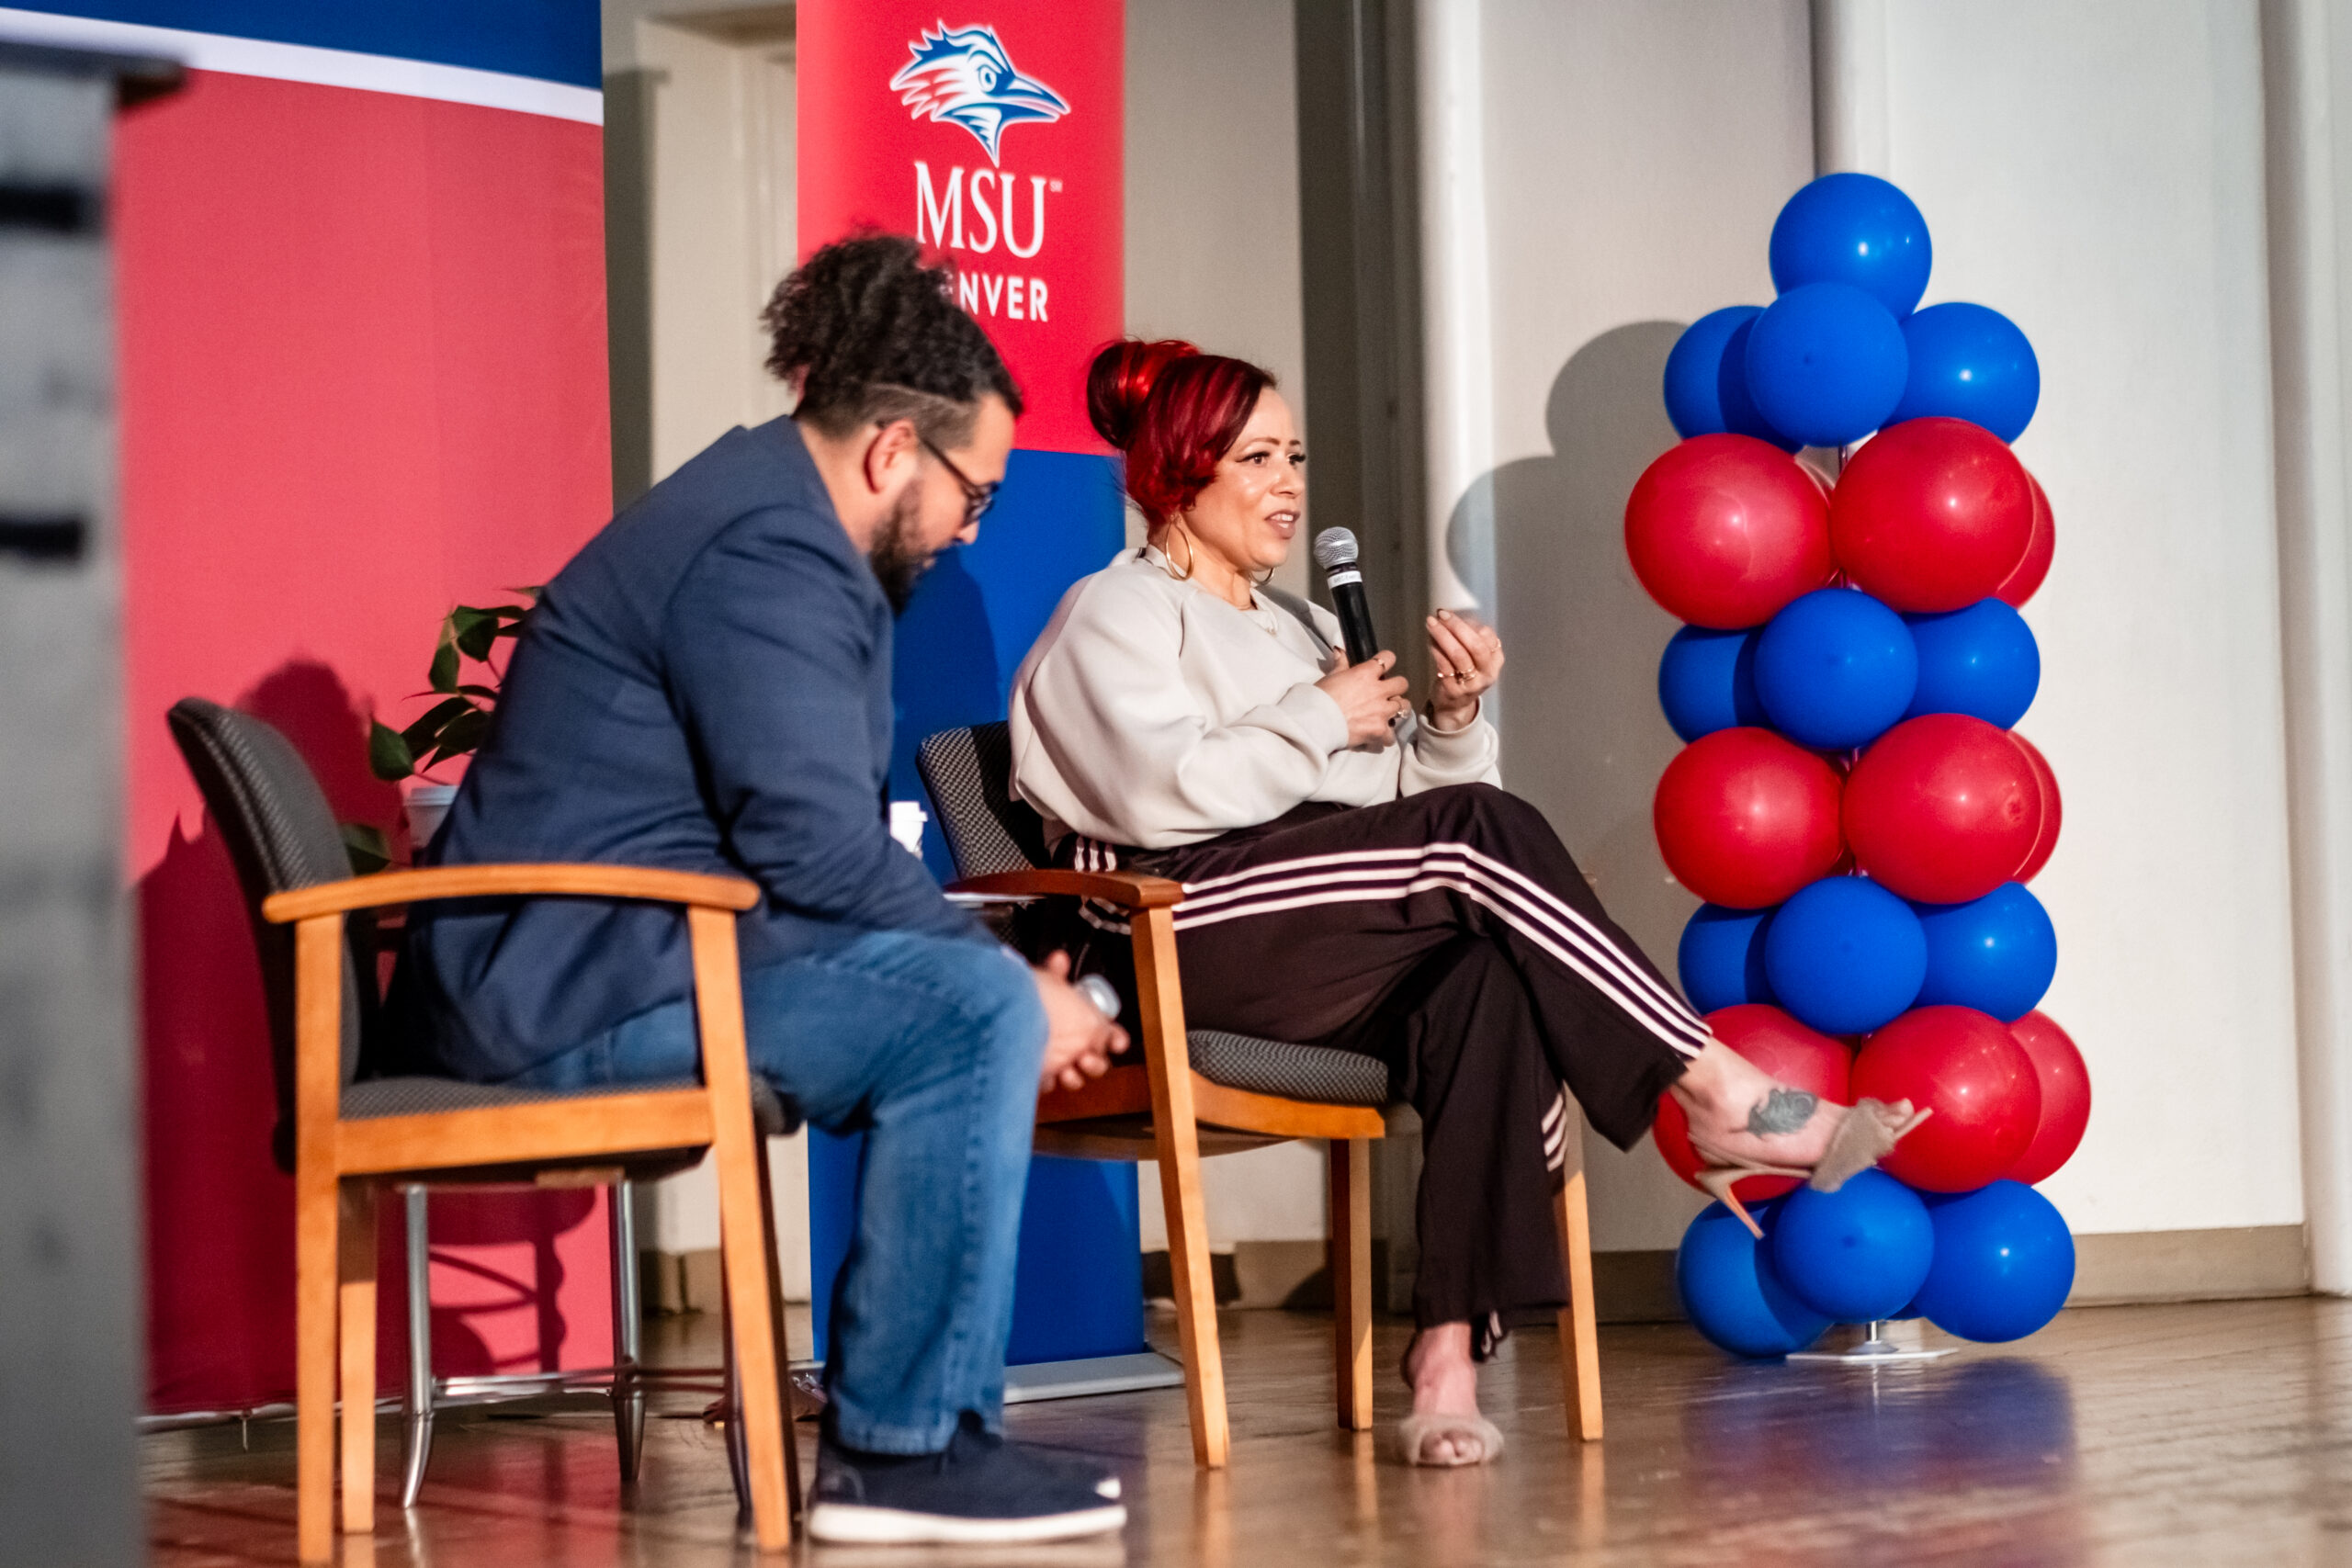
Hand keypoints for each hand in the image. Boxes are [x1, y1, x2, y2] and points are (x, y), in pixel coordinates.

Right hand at [1033, 951, 1126, 1093]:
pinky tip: (1037, 1068)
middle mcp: (1078, 1049)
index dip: (1115, 1039)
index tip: (1116, 1040)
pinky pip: (1046, 1085)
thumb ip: (1056, 973)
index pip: (1115, 1037)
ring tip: (1061, 1065)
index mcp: (1090, 1025)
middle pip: (1098, 1065)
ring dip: (1069, 1075)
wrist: (1008, 1015)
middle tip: (1082, 1053)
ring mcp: (1060, 1066)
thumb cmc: (1031, 997)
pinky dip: (1043, 1080)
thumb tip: (1059, 960)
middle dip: (1092, 1062)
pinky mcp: (1038, 1078)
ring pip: (1075, 1081)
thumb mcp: (1047, 976)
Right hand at [1315, 648, 1411, 747]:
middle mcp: (1378, 690)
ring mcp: (1381, 711)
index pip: (1388, 658)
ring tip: (1388, 714)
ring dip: (1396, 710)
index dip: (1387, 661)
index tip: (1383, 667)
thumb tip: (1339, 650)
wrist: (1316, 722)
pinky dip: (1386, 736)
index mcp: (1366, 673)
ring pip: (1403, 707)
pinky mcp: (1380, 730)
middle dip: (1396, 688)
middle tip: (1387, 693)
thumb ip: (1340, 664)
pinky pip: (1391, 734)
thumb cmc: (1321, 697)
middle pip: (1402, 683)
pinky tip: (1379, 735)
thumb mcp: (1330, 677)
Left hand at [1426, 609, 1503, 725]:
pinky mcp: (1453, 690)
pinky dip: (1435, 649)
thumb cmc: (1464, 675)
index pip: (1488, 636)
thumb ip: (1469, 638)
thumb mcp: (1476, 658)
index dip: (1470, 622)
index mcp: (1496, 661)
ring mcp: (1471, 684)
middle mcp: (1487, 673)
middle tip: (1442, 614)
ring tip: (1431, 622)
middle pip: (1475, 645)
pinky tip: (1429, 639)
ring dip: (1443, 635)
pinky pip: (1443, 664)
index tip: (1455, 613)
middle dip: (1457, 626)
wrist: (1455, 705)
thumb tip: (1453, 614)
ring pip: (1458, 654)